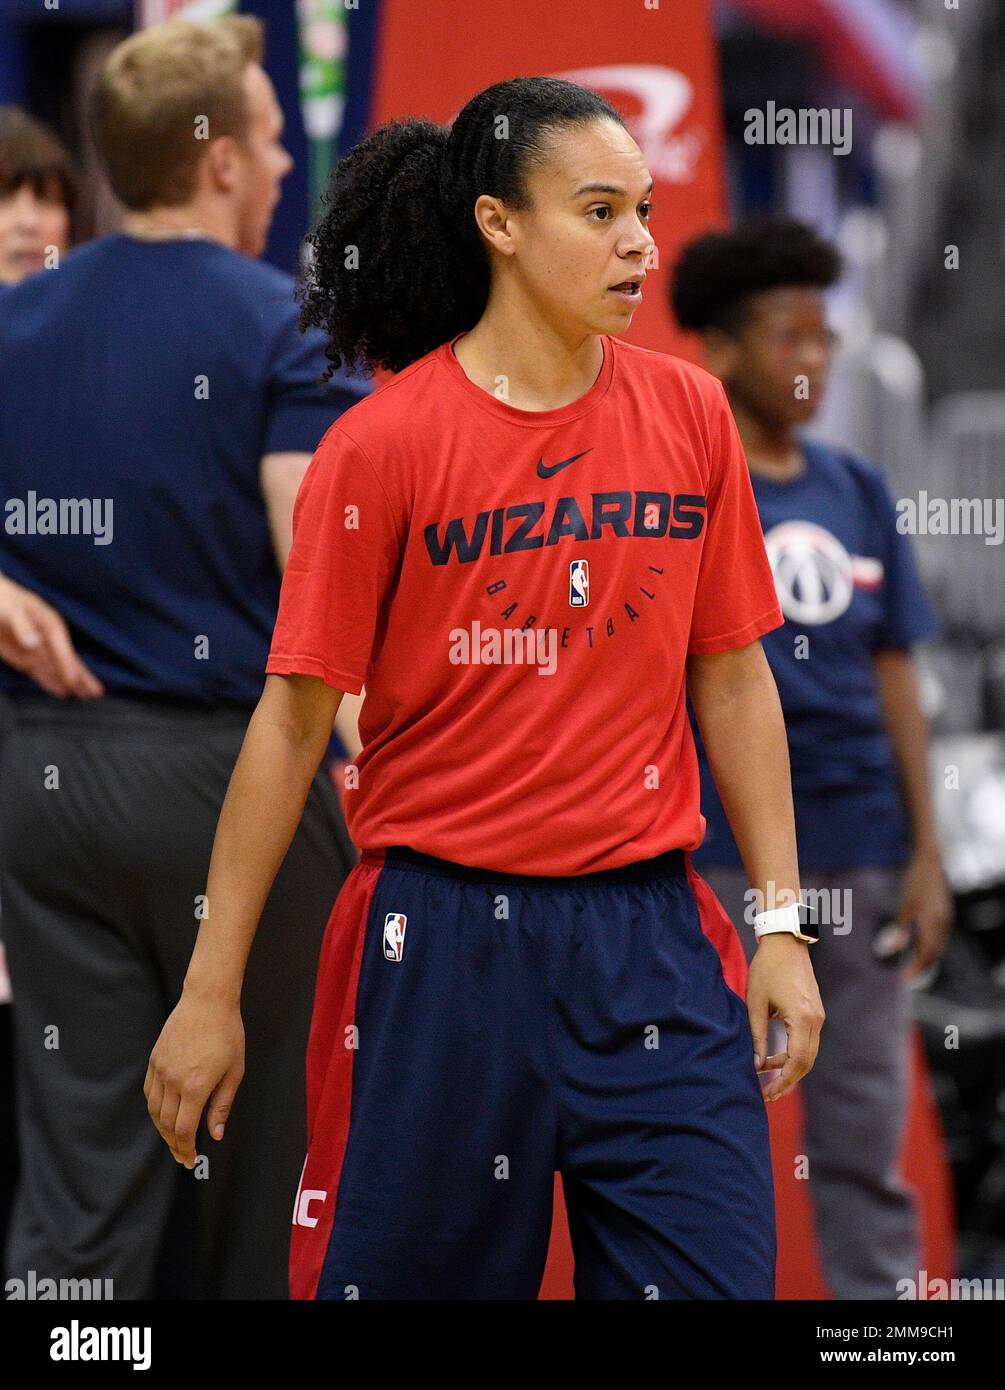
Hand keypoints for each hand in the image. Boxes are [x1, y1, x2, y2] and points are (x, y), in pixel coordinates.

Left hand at [0, 574, 104, 697]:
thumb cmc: (3, 600)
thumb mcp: (12, 609)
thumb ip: (22, 626)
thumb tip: (34, 643)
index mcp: (50, 625)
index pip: (62, 650)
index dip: (68, 665)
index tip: (74, 681)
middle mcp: (49, 640)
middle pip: (68, 662)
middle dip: (82, 677)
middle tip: (96, 693)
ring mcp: (38, 651)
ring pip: (58, 671)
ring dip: (71, 684)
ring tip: (87, 698)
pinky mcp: (26, 659)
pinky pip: (42, 674)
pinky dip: (52, 683)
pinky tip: (62, 692)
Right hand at [144, 989, 244, 1168]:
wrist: (208, 1001)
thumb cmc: (227, 1034)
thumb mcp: (234, 1071)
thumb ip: (222, 1105)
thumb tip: (215, 1134)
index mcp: (195, 1086)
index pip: (184, 1130)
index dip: (186, 1150)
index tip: (191, 1160)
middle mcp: (173, 1081)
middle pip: (167, 1124)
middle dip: (174, 1144)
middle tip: (183, 1156)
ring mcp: (160, 1069)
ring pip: (154, 1110)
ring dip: (162, 1129)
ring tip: (173, 1140)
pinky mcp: (154, 1059)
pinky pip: (149, 1092)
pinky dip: (154, 1108)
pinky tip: (163, 1114)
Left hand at [746, 933, 824, 1101]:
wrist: (785, 943)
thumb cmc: (767, 969)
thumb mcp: (756, 1003)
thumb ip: (758, 1036)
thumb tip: (757, 1065)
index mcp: (802, 1019)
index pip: (796, 1061)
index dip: (782, 1081)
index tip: (767, 1093)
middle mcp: (816, 1020)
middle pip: (806, 1062)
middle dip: (788, 1080)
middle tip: (768, 1093)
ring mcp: (818, 1016)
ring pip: (809, 1053)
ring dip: (791, 1067)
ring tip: (768, 1076)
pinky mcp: (816, 1012)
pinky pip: (808, 1041)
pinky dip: (795, 1053)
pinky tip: (777, 1058)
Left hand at [899, 850, 953, 980]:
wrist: (930, 862)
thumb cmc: (916, 880)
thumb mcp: (906, 903)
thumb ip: (902, 927)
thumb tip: (894, 949)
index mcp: (934, 922)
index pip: (926, 953)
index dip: (916, 969)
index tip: (903, 980)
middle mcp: (944, 923)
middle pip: (934, 954)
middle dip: (921, 968)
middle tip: (906, 979)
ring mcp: (946, 919)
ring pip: (939, 947)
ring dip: (926, 960)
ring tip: (912, 970)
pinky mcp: (945, 916)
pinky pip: (940, 939)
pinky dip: (930, 949)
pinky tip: (920, 951)